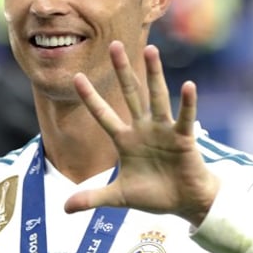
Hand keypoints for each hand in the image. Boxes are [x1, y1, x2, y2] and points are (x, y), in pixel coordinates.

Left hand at [64, 41, 219, 226]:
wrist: (184, 203)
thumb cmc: (154, 195)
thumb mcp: (118, 197)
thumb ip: (92, 198)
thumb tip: (63, 208)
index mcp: (125, 140)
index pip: (103, 115)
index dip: (90, 98)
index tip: (76, 77)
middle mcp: (143, 129)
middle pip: (130, 94)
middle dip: (121, 71)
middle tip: (113, 44)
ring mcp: (163, 131)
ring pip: (156, 97)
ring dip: (154, 74)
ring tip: (150, 49)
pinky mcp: (183, 138)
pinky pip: (184, 118)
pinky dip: (187, 103)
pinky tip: (188, 85)